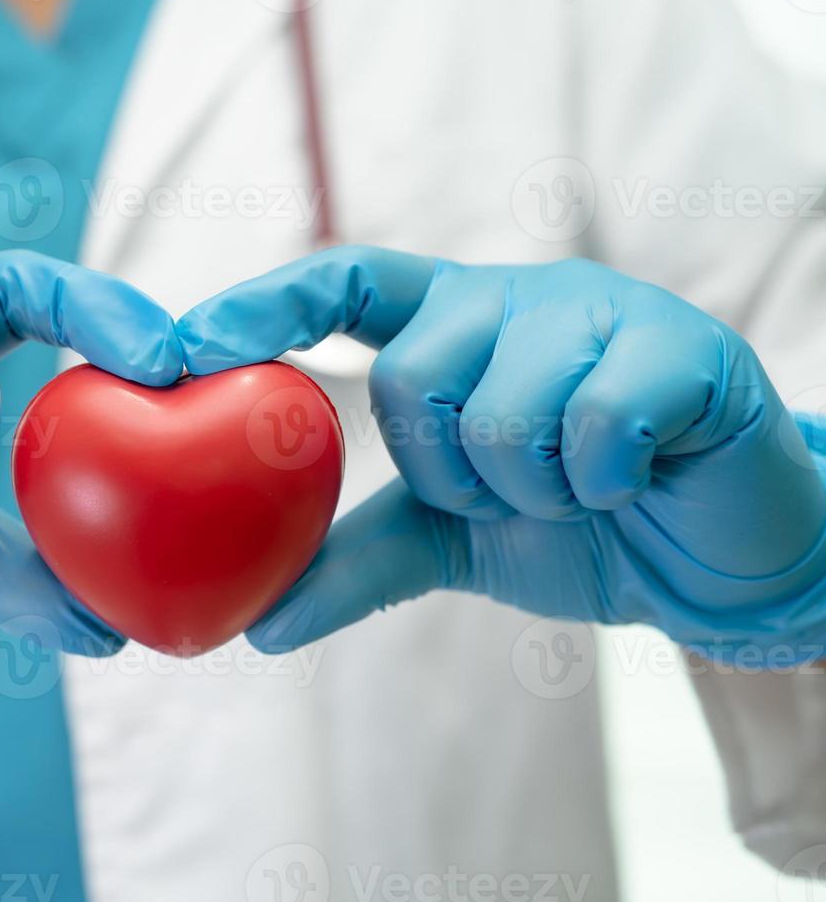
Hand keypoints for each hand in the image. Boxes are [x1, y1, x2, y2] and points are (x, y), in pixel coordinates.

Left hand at [177, 247, 825, 660]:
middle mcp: (515, 298)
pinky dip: (602, 485)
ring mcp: (599, 313)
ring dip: (530, 487)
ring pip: (500, 407)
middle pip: (413, 373)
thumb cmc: (579, 528)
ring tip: (580, 487)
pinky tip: (635, 480)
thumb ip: (354, 560)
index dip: (262, 304)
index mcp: (452, 324)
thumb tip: (257, 620)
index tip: (182, 347)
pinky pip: (593, 426)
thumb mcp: (451, 541)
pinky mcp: (681, 349)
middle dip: (448, 469)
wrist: (720, 563)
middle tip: (507, 491)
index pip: (342, 281)